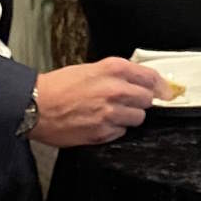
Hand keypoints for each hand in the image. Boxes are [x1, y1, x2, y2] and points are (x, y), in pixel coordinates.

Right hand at [29, 57, 168, 147]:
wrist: (35, 105)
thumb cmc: (58, 86)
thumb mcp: (90, 69)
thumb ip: (117, 74)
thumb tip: (139, 81)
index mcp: (113, 69)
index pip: (151, 77)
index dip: (161, 86)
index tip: (166, 91)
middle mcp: (115, 90)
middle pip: (148, 99)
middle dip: (141, 101)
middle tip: (128, 102)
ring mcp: (110, 113)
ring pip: (138, 118)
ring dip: (128, 117)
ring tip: (110, 112)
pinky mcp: (102, 132)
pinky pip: (121, 132)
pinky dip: (114, 129)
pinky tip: (99, 122)